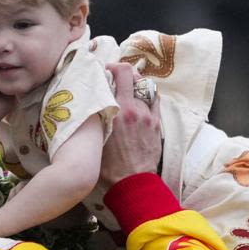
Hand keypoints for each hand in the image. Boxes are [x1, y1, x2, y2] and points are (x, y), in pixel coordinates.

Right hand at [99, 62, 161, 189]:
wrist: (132, 182)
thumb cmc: (109, 166)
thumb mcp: (96, 137)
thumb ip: (96, 116)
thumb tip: (92, 103)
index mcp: (117, 110)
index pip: (118, 73)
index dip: (111, 67)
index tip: (105, 71)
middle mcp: (134, 108)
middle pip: (132, 75)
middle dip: (123, 71)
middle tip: (115, 77)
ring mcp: (148, 115)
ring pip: (145, 86)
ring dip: (136, 83)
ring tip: (128, 89)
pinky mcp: (156, 124)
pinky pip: (155, 100)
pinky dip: (148, 94)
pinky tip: (141, 98)